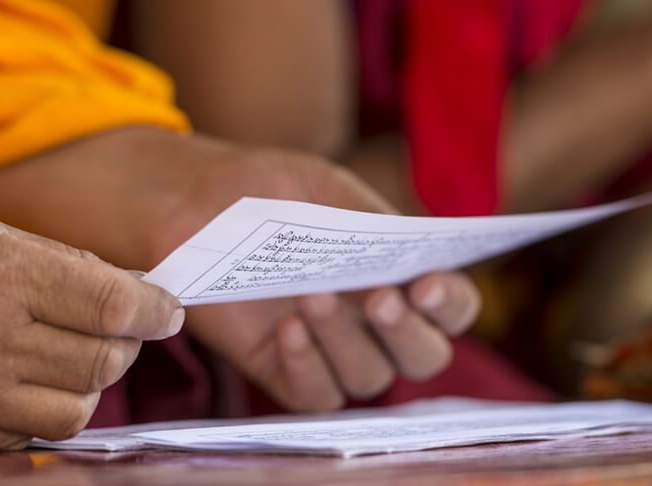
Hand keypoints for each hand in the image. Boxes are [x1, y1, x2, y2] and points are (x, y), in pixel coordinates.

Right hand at [0, 203, 182, 451]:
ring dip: (86, 384)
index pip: (114, 306)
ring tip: (63, 357)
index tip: (167, 310)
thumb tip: (133, 295)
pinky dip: (38, 410)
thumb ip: (62, 268)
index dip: (154, 309)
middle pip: (103, 363)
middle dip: (122, 345)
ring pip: (74, 410)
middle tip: (112, 329)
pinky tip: (18, 382)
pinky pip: (26, 435)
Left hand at [169, 147, 480, 410]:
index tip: (428, 283)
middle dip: (407, 332)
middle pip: (423, 357)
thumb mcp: (327, 192)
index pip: (453, 308)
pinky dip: (307, 366)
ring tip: (313, 297)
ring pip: (369, 378)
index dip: (454, 303)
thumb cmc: (270, 192)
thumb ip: (372, 225)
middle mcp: (376, 325)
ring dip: (347, 342)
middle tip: (380, 298)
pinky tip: (287, 329)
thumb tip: (416, 253)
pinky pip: (315, 396)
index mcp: (401, 277)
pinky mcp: (284, 373)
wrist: (197, 202)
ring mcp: (331, 353)